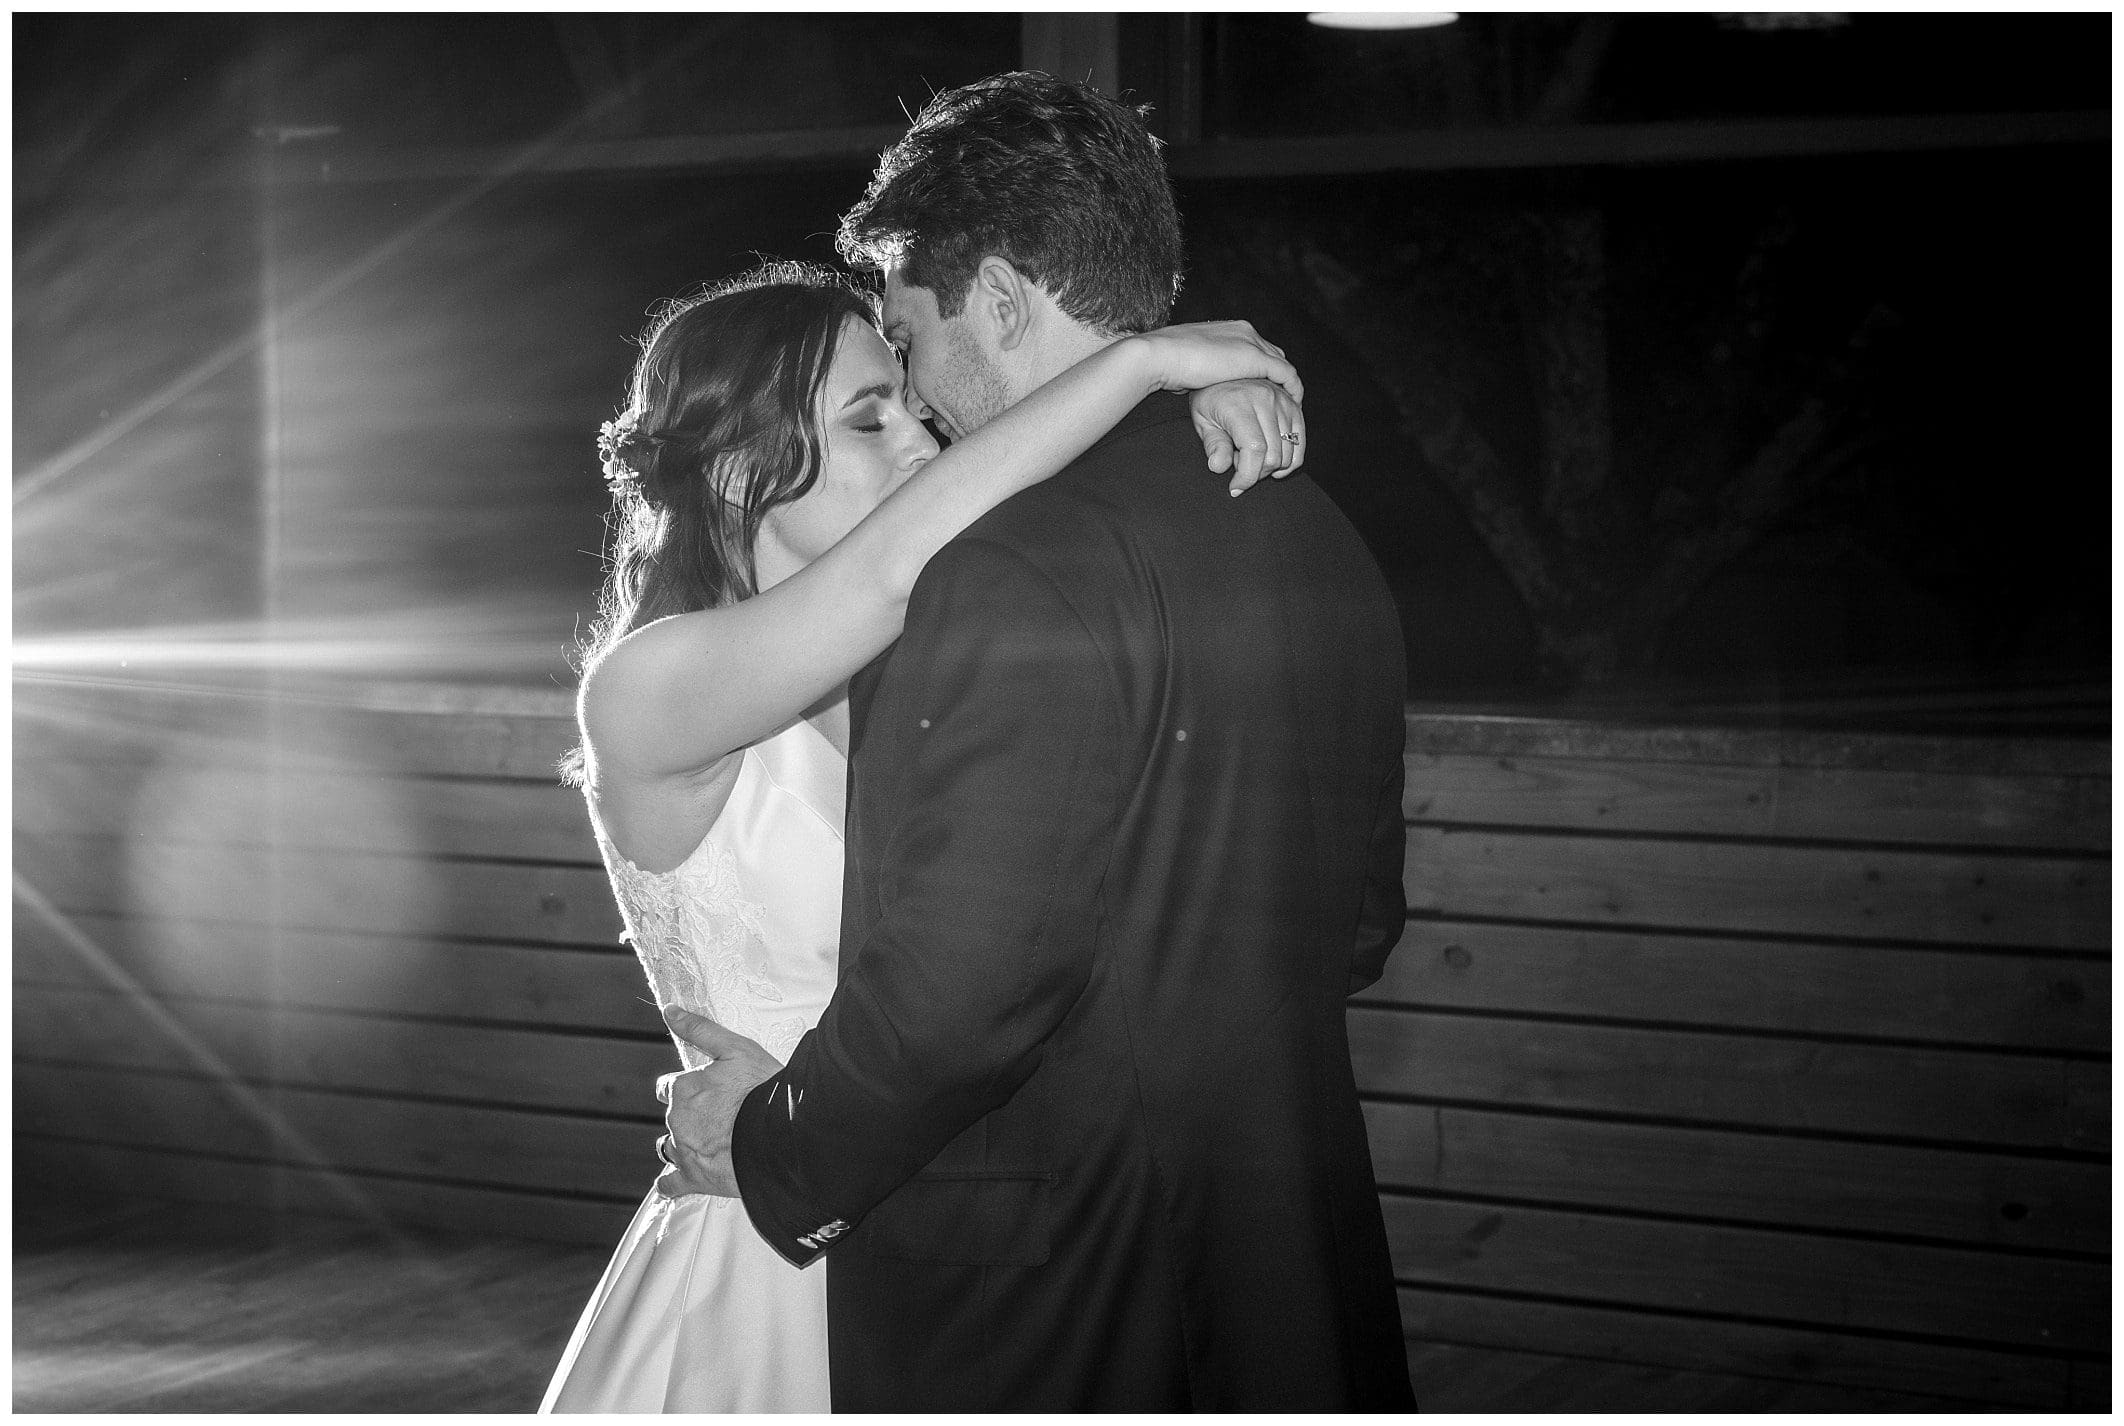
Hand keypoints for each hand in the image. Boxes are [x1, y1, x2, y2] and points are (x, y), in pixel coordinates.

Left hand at [653, 1005, 783, 1198]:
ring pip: (669, 1146)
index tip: (707, 1090)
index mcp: (683, 1088)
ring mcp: (684, 1150)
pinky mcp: (695, 1178)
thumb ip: (699, 1030)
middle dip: (690, 1114)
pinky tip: (671, 1184)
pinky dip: (670, 1183)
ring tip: (708, 1142)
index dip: (688, 1087)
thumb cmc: (763, 1088)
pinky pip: (672, 1184)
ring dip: (682, 1142)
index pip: (670, 1086)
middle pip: (673, 1115)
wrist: (781, 1135)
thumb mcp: (736, 1048)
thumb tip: (669, 1011)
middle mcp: (676, 1119)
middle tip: (721, 1115)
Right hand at [1131, 320, 1303, 404]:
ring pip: (1282, 364)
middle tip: (1280, 400)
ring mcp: (1251, 342)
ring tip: (1288, 406)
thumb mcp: (1188, 364)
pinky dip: (1292, 389)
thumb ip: (1201, 368)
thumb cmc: (1164, 362)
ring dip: (1286, 384)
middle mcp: (1244, 331)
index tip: (1262, 389)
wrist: (1161, 355)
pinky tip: (1292, 404)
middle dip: (1277, 376)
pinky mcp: (1256, 358)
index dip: (1262, 369)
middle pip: (1272, 354)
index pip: (1255, 347)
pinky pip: (1286, 374)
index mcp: (1228, 329)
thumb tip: (1196, 380)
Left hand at [1190, 378, 1305, 494]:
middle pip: (1274, 456)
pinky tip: (1272, 461)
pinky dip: (1289, 460)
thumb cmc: (1211, 398)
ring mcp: (1283, 402)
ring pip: (1288, 453)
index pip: (1255, 450)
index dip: (1247, 476)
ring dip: (1270, 466)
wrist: (1225, 371)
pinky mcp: (1294, 407)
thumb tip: (1218, 467)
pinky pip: (1300, 443)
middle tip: (1239, 466)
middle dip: (1256, 473)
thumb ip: (1213, 445)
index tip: (1236, 487)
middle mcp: (1265, 401)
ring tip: (1251, 454)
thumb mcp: (1203, 422)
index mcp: (1240, 405)